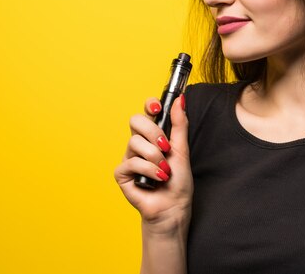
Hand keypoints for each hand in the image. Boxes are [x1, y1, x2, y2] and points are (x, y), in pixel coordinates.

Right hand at [114, 95, 192, 233]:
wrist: (174, 206)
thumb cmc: (178, 180)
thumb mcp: (182, 149)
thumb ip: (179, 124)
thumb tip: (180, 99)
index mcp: (153, 136)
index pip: (146, 112)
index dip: (149, 105)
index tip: (157, 108)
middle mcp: (139, 144)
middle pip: (135, 121)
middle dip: (152, 131)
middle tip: (166, 147)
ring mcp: (129, 157)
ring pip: (134, 142)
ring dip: (155, 157)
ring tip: (165, 170)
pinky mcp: (122, 173)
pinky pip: (131, 162)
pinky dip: (148, 170)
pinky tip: (158, 178)